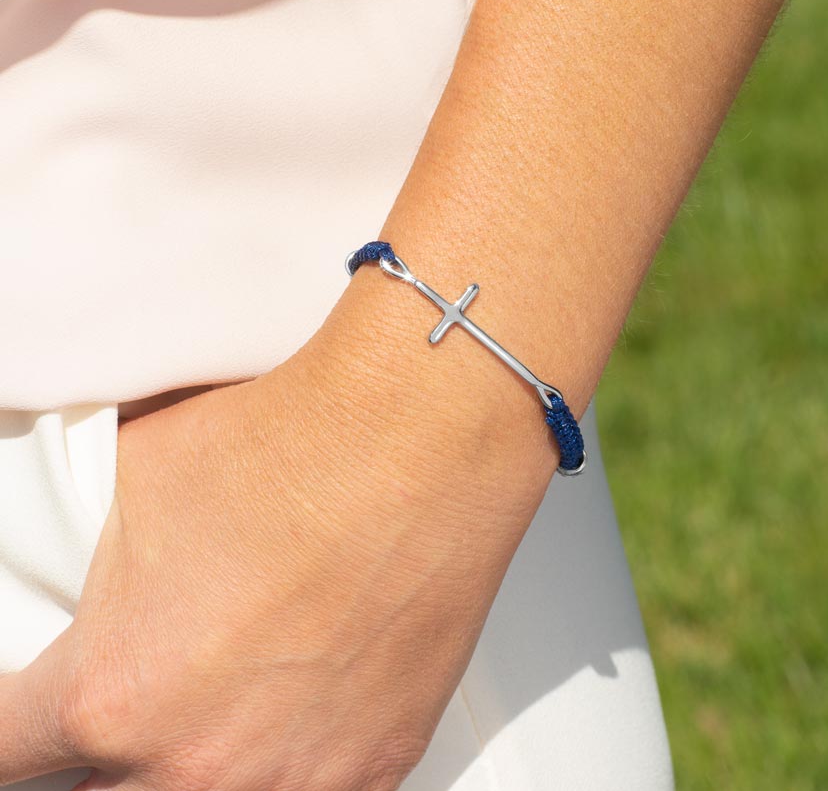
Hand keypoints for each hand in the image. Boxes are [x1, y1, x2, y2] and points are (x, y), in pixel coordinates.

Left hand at [0, 319, 549, 790]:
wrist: (418, 440)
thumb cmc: (299, 448)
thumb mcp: (135, 477)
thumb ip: (86, 553)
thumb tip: (77, 553)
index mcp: (115, 694)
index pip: (5, 750)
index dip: (9, 725)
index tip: (25, 714)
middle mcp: (200, 761)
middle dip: (105, 750)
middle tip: (141, 694)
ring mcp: (296, 776)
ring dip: (201, 760)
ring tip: (227, 691)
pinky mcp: (376, 764)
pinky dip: (291, 760)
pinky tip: (299, 699)